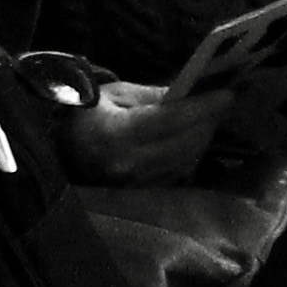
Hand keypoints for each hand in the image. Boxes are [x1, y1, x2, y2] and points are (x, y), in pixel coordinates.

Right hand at [62, 76, 221, 187]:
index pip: (171, 120)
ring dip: (204, 137)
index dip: (202, 107)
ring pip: (187, 160)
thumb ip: (152, 96)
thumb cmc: (85, 117)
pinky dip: (193, 153)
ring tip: (212, 116)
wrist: (59, 154)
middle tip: (223, 100)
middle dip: (209, 120)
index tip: (227, 93)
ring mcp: (136, 184)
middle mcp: (129, 165)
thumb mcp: (113, 94)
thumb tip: (189, 94)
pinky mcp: (142, 193)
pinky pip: (179, 173)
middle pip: (185, 142)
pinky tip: (196, 137)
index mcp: (116, 135)